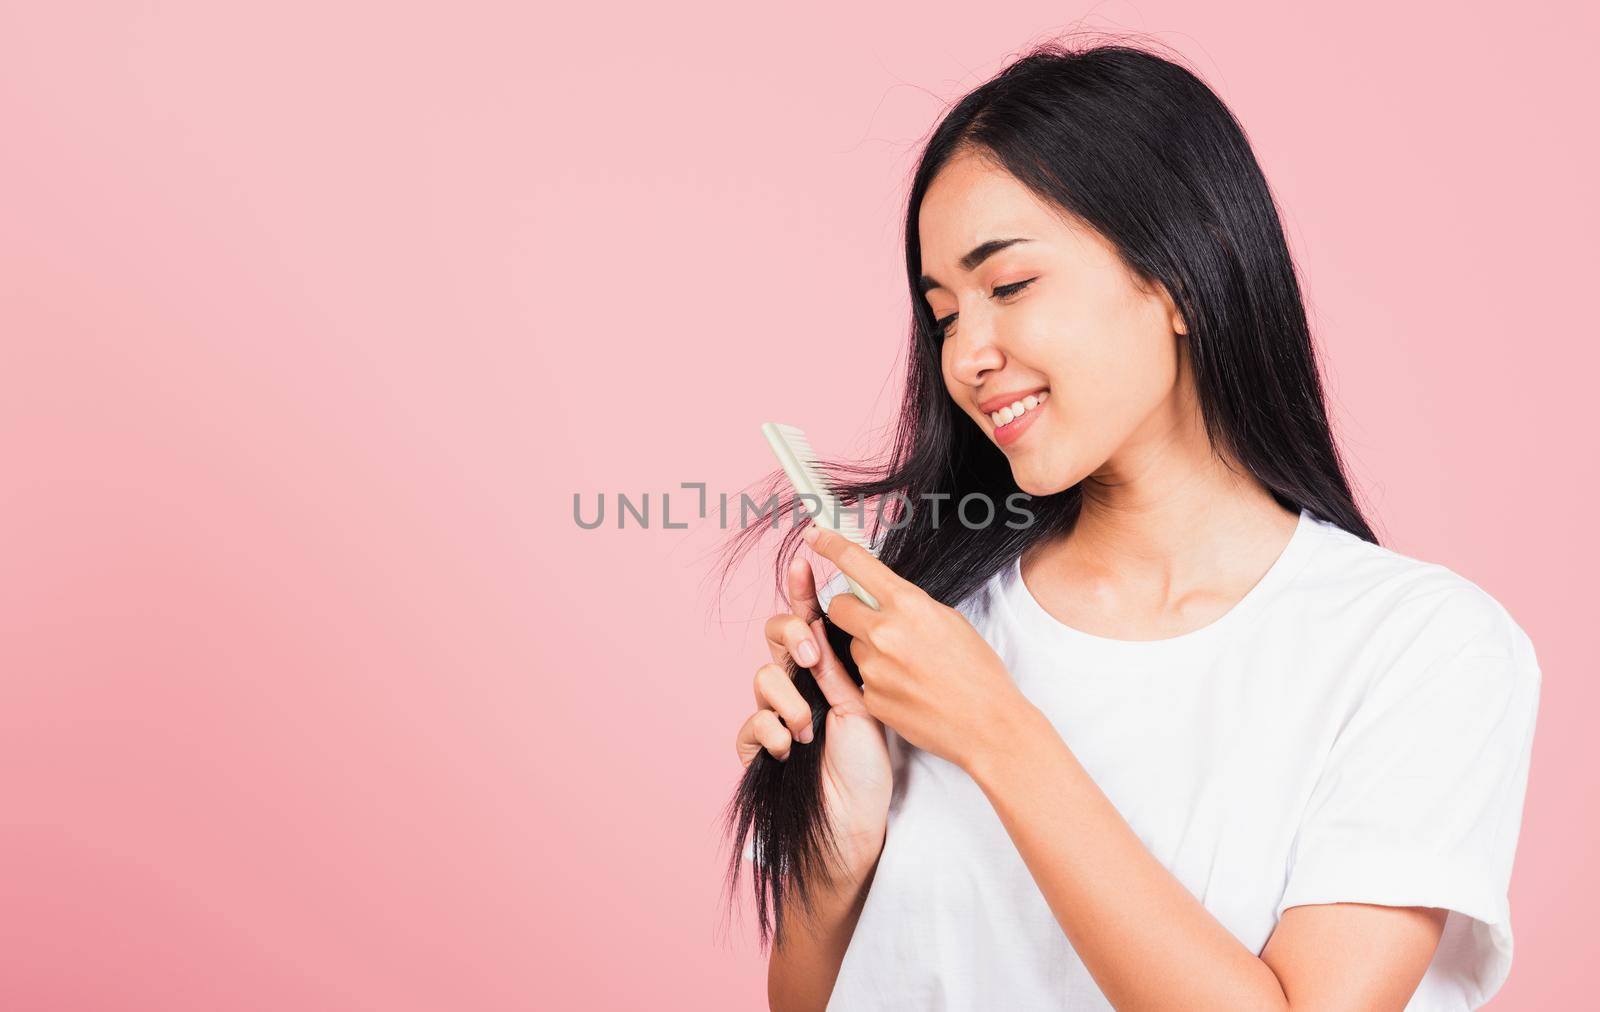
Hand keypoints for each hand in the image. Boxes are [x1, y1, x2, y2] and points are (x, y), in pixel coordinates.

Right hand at [734, 554, 891, 871]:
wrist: (856, 818)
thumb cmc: (869, 763)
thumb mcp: (865, 701)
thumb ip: (846, 661)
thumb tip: (841, 613)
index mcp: (826, 668)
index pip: (810, 617)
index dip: (803, 588)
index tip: (806, 559)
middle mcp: (798, 683)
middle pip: (775, 633)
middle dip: (791, 635)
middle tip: (812, 655)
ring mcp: (776, 713)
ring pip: (761, 675)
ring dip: (789, 699)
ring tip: (809, 728)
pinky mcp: (760, 747)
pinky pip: (751, 722)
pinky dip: (771, 732)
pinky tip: (790, 747)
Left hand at [800, 522, 1030, 773]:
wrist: (988, 726)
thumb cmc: (978, 672)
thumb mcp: (950, 621)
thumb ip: (911, 606)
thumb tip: (886, 600)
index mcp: (908, 605)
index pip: (856, 564)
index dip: (830, 545)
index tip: (814, 535)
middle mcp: (884, 633)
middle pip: (837, 606)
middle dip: (849, 609)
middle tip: (874, 621)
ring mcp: (873, 668)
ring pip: (853, 646)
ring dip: (870, 650)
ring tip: (909, 667)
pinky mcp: (869, 699)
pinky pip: (861, 679)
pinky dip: (879, 681)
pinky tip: (908, 690)